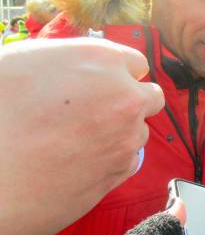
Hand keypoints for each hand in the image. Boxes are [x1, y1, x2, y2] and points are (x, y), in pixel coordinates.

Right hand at [0, 38, 163, 234]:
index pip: (136, 62)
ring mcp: (124, 138)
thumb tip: (77, 67)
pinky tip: (77, 162)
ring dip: (119, 132)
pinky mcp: (118, 173)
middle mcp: (124, 97)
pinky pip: (127, 161)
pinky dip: (111, 160)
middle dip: (131, 101)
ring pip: (138, 131)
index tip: (104, 83)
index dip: (119, 73)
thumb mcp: (23, 61)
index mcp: (101, 60)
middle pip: (150, 96)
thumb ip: (67, 60)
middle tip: (99, 110)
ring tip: (76, 140)